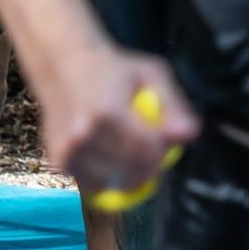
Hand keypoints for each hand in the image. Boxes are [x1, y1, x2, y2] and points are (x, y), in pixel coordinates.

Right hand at [38, 48, 199, 196]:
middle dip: (149, 169)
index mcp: (108, 113)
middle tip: (150, 152)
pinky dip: (105, 178)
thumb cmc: (113, 68)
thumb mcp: (151, 74)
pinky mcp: (59, 161)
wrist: (61, 64)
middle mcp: (84, 135)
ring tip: (126, 151)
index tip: (163, 144)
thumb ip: (174, 106)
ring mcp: (68, 150)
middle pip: (132, 173)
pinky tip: (107, 157)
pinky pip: (93, 185)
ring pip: (113, 184)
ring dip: (126, 176)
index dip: (162, 154)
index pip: (148, 153)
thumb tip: (188, 135)